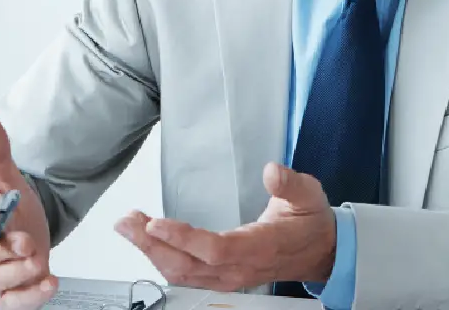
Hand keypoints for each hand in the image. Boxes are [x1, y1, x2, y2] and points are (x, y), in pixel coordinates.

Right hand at [0, 115, 56, 309]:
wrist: (30, 232)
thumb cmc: (12, 209)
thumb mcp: (8, 179)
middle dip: (3, 250)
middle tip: (25, 241)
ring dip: (19, 272)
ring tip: (39, 260)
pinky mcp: (10, 293)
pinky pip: (15, 302)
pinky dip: (32, 297)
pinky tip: (49, 285)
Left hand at [115, 163, 335, 290]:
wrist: (320, 250)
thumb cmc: (310, 221)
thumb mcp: (309, 195)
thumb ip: (290, 183)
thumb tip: (272, 171)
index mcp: (260, 247)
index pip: (216, 249)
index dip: (183, 239)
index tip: (156, 223)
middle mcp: (239, 268)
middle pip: (188, 265)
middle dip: (152, 245)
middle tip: (127, 221)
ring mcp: (228, 277)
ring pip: (181, 273)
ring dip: (151, 252)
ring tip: (130, 227)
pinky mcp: (221, 277)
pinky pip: (185, 275)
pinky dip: (161, 259)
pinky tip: (148, 242)